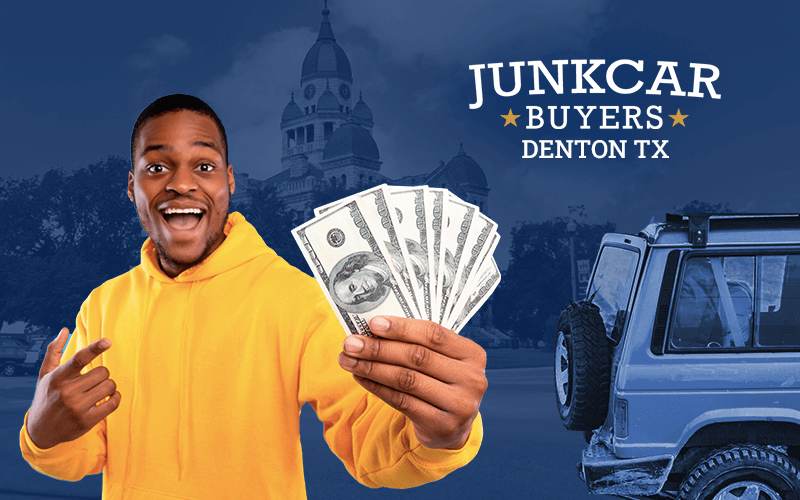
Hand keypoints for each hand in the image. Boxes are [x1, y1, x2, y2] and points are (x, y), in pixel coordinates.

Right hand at [26, 328, 120, 448]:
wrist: (40, 431)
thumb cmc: (46, 397)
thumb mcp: (45, 375)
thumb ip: (54, 351)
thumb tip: (64, 330)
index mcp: (57, 378)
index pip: (78, 359)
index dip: (94, 348)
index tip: (107, 341)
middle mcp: (67, 392)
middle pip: (102, 372)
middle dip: (102, 374)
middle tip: (94, 380)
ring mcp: (77, 407)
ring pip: (110, 386)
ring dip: (109, 386)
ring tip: (99, 390)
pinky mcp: (87, 420)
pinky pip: (113, 402)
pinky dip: (116, 398)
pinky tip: (109, 398)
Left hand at [338, 316, 486, 449]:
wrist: (451, 425)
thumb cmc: (440, 380)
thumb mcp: (440, 360)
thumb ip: (417, 343)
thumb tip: (374, 327)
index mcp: (473, 354)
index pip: (434, 334)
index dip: (402, 328)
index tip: (373, 323)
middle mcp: (472, 379)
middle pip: (417, 357)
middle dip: (379, 348)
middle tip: (351, 343)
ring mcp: (459, 404)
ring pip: (406, 380)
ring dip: (372, 367)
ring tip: (348, 360)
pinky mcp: (441, 424)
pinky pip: (401, 401)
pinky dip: (377, 387)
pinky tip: (360, 377)